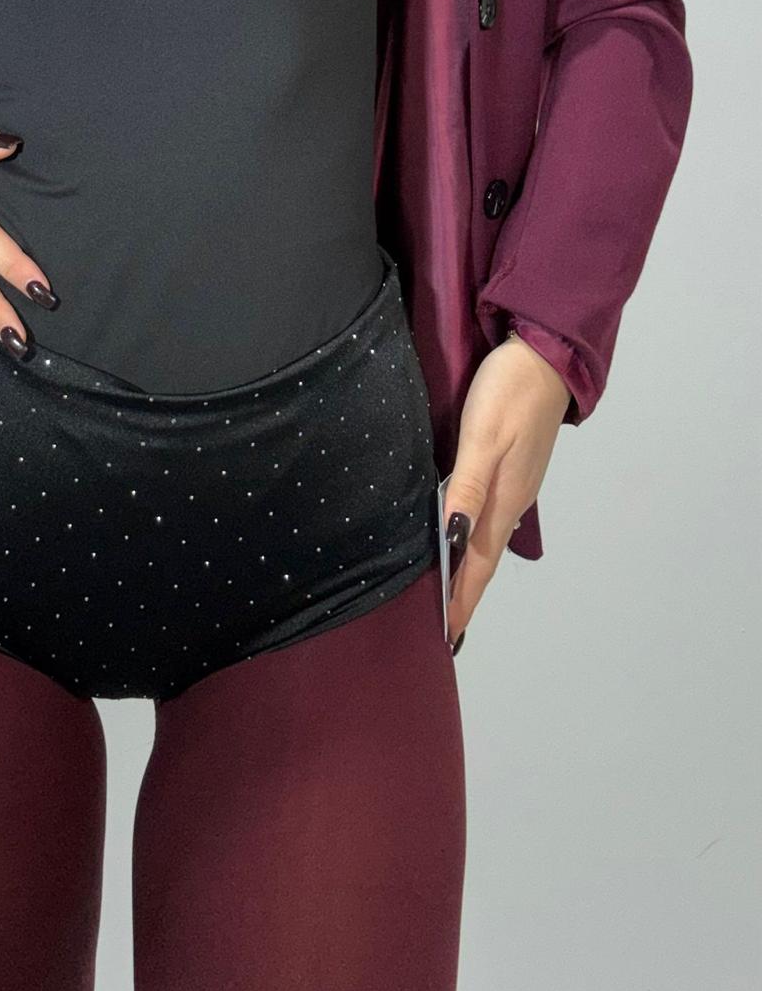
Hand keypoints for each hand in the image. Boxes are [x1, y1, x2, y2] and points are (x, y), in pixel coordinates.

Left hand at [441, 333, 570, 649]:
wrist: (544, 354)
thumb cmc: (509, 391)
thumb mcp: (482, 437)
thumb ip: (467, 488)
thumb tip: (454, 540)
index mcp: (503, 497)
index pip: (478, 563)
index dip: (462, 599)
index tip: (447, 636)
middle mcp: (511, 497)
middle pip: (483, 557)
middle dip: (465, 593)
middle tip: (445, 627)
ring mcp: (514, 482)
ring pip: (487, 537)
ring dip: (470, 567)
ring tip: (452, 593)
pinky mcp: (512, 464)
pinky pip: (489, 514)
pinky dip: (475, 537)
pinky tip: (464, 536)